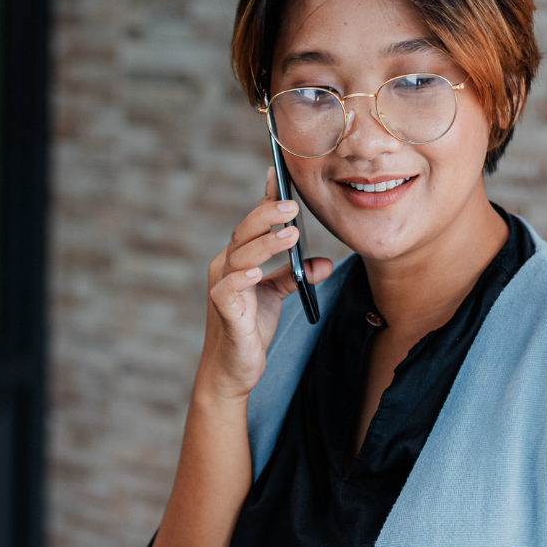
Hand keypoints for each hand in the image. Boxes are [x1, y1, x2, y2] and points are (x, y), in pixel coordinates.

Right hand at [195, 168, 332, 402]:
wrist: (233, 371)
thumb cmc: (250, 330)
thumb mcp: (276, 296)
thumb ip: (296, 276)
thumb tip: (324, 262)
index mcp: (237, 259)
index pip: (252, 223)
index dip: (265, 200)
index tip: (279, 175)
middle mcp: (225, 268)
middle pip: (243, 233)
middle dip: (267, 216)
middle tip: (293, 205)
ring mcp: (222, 288)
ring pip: (239, 256)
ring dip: (265, 243)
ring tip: (291, 233)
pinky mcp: (223, 312)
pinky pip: (228, 290)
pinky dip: (241, 279)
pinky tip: (258, 272)